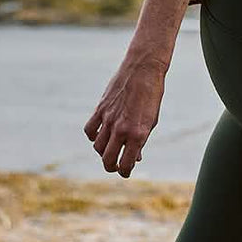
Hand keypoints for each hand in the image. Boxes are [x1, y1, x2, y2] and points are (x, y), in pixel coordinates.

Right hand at [84, 57, 167, 177]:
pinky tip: (100, 134)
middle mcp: (121, 129)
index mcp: (138, 134)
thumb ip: (141, 140)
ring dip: (103, 152)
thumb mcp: (151, 120)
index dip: (125, 172)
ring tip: (110, 148)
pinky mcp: (100, 109)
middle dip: (111, 167)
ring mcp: (108, 119)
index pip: (125, 165)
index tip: (126, 171)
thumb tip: (134, 158)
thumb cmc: (152, 95)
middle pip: (107, 160)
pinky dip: (92, 136)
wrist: (144, 68)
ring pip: (97, 147)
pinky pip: (89, 130)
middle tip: (116, 165)